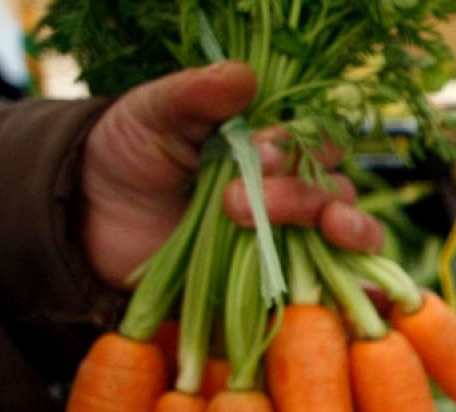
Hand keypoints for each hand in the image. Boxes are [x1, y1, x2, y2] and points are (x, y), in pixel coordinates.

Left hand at [81, 61, 383, 287]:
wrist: (89, 228)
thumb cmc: (126, 160)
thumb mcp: (151, 116)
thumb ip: (194, 96)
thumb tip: (243, 75)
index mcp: (273, 148)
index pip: (315, 143)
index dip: (297, 150)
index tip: (259, 153)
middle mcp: (294, 194)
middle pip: (336, 191)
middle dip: (301, 196)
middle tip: (238, 204)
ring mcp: (294, 243)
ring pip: (353, 234)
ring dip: (351, 229)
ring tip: (329, 228)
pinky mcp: (285, 291)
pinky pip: (342, 292)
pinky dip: (364, 290)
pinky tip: (366, 291)